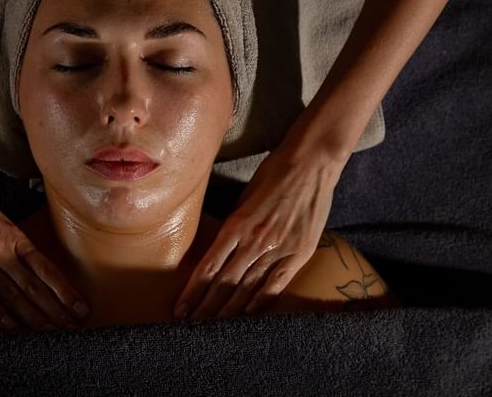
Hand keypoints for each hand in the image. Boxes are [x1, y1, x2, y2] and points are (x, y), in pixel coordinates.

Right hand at [0, 157, 89, 330]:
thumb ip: (5, 234)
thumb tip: (21, 254)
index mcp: (11, 231)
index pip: (45, 267)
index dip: (64, 289)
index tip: (80, 306)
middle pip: (32, 286)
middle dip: (55, 310)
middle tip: (73, 329)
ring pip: (9, 294)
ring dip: (31, 317)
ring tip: (49, 334)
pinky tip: (10, 328)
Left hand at [173, 143, 347, 319]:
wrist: (311, 163)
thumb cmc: (275, 172)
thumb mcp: (245, 195)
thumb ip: (235, 222)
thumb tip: (222, 244)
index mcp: (236, 224)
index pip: (208, 267)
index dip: (193, 291)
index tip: (181, 308)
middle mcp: (254, 241)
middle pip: (224, 283)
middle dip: (205, 308)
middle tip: (189, 326)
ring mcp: (277, 248)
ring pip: (247, 287)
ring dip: (228, 310)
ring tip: (212, 328)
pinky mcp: (298, 252)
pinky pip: (276, 283)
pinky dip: (261, 301)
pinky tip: (247, 315)